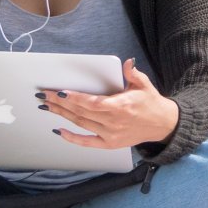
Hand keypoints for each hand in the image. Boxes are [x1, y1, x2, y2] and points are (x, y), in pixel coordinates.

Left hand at [37, 59, 180, 149]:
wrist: (163, 125)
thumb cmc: (152, 103)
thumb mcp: (144, 84)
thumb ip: (133, 73)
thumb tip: (127, 63)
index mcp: (120, 106)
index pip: (91, 103)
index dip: (74, 98)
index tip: (60, 92)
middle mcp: (113, 122)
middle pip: (81, 112)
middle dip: (60, 103)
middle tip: (44, 95)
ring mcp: (110, 134)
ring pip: (80, 123)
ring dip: (62, 115)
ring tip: (47, 106)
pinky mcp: (109, 144)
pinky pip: (87, 142)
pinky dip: (72, 137)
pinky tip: (59, 130)